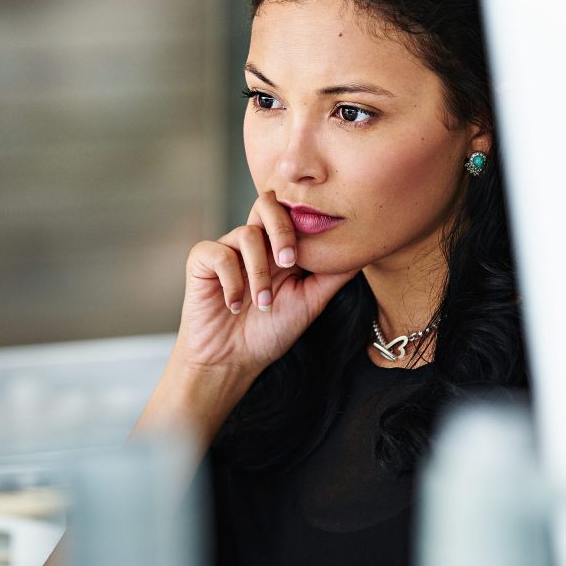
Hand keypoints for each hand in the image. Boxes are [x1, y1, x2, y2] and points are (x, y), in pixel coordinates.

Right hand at [172, 191, 356, 376]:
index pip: (293, 213)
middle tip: (290, 263)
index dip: (305, 222)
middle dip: (282, 229)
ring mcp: (228, 249)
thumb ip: (333, 275)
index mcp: (280, 247)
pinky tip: (234, 306)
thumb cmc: (270, 332)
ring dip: (259, 272)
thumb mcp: (311, 302)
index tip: (315, 254)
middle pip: (267, 203)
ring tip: (262, 303)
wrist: (231, 361)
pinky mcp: (202, 260)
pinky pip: (218, 253)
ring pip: (246, 233)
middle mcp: (255, 243)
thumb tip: (363, 251)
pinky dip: (231, 281)